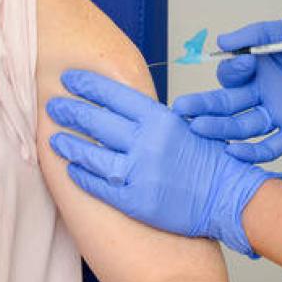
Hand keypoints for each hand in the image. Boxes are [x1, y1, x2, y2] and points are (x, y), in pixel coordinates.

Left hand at [47, 69, 281, 256]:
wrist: (229, 196)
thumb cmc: (209, 161)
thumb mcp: (183, 126)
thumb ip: (151, 119)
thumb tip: (118, 108)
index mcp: (160, 119)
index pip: (114, 95)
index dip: (87, 86)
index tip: (69, 80)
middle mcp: (147, 143)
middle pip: (97, 122)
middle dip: (70, 111)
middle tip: (53, 105)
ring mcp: (141, 173)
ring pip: (92, 155)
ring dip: (69, 144)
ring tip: (54, 138)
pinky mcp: (137, 201)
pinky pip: (100, 186)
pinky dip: (82, 176)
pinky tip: (71, 169)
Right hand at [172, 18, 281, 162]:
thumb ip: (255, 35)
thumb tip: (221, 42)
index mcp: (258, 69)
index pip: (230, 76)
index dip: (232, 72)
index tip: (246, 64)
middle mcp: (263, 92)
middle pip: (227, 104)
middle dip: (204, 106)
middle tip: (183, 109)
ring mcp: (278, 112)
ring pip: (242, 125)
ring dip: (221, 127)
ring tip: (201, 128)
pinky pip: (271, 145)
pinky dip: (252, 152)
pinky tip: (234, 152)